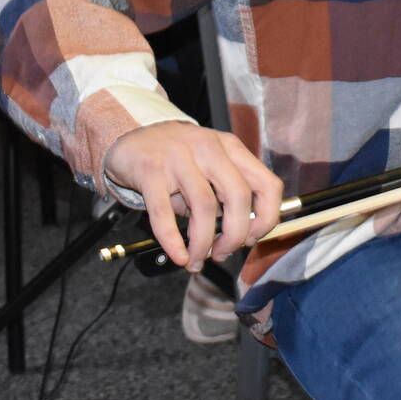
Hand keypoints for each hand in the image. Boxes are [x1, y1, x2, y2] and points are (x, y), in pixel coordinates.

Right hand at [104, 121, 283, 273]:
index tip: (251, 239)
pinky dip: (172, 240)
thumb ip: (226, 195)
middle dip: (235, 235)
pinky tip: (178, 256)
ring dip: (203, 242)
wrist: (132, 139)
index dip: (266, 218)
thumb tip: (240, 238)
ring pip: (204, 205)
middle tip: (222, 254)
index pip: (268, 184)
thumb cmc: (176, 159)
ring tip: (196, 260)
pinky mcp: (150, 170)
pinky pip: (164, 212)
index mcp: (231, 148)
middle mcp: (209, 148)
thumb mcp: (209, 168)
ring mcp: (179, 156)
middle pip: (239, 196)